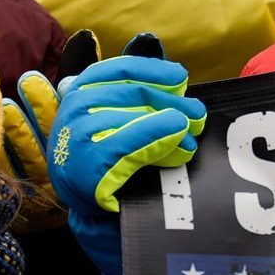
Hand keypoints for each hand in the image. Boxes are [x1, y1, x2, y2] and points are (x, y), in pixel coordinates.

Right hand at [17, 36, 204, 274]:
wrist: (91, 210)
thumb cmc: (110, 158)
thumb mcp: (117, 118)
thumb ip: (137, 92)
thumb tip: (168, 65)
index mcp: (79, 91)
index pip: (118, 69)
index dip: (153, 71)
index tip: (181, 78)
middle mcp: (73, 110)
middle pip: (134, 94)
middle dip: (173, 104)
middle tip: (200, 116)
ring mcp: (76, 138)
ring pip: (135, 117)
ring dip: (172, 125)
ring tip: (193, 137)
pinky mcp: (87, 166)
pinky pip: (130, 143)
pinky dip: (158, 137)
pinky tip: (179, 139)